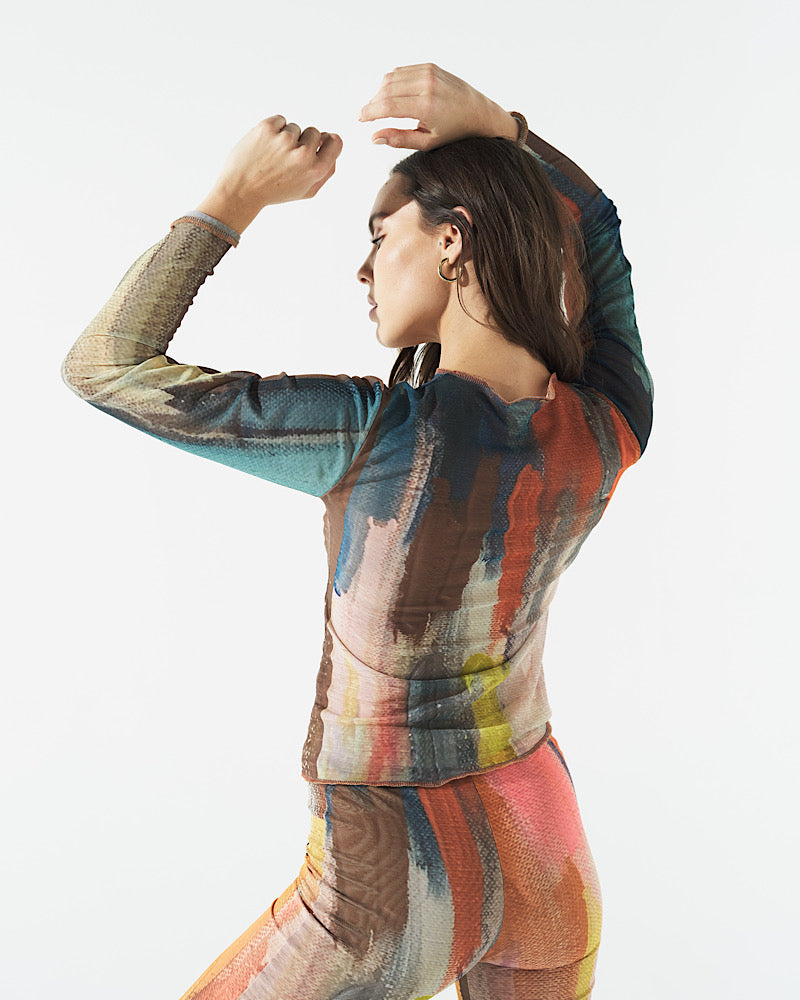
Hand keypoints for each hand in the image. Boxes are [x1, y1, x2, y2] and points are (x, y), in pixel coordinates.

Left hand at [196, 116, 342, 233]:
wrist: (241, 190)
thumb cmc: (274, 191)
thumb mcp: (305, 191)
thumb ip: (325, 171)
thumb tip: (333, 145)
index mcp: (315, 170)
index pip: (335, 142)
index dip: (328, 140)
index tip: (321, 141)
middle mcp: (302, 154)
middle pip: (314, 132)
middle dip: (303, 140)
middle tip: (287, 158)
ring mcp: (284, 139)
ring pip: (294, 128)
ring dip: (286, 137)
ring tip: (272, 155)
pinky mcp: (267, 128)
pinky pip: (279, 120)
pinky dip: (273, 130)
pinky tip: (265, 146)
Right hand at [359, 63, 517, 150]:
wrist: (480, 114)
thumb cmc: (455, 133)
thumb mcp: (428, 143)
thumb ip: (399, 139)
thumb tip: (374, 138)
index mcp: (427, 106)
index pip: (388, 105)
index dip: (370, 112)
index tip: (360, 118)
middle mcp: (428, 85)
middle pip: (386, 89)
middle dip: (373, 102)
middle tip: (367, 115)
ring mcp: (429, 73)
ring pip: (392, 78)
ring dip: (380, 92)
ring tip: (379, 107)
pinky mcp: (430, 66)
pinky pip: (402, 71)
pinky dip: (392, 82)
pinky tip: (391, 96)